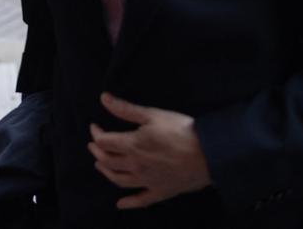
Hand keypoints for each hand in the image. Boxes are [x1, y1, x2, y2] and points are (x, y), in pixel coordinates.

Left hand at [88, 93, 210, 209]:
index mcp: (132, 145)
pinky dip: (128, 203)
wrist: (208, 153)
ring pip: (119, 180)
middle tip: (94, 146)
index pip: (104, 142)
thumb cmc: (180, 130)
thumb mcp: (152, 115)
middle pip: (107, 161)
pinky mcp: (160, 191)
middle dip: (97, 152)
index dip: (96, 133)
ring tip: (100, 166)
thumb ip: (125, 109)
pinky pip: (140, 200)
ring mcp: (147, 181)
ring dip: (106, 173)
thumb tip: (103, 98)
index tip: (95, 127)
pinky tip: (120, 204)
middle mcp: (135, 165)